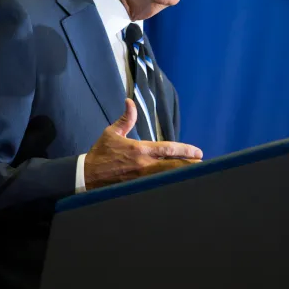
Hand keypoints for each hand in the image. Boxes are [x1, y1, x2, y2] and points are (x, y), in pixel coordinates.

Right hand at [84, 99, 202, 189]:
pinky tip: (178, 182)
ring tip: (196, 172)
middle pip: (173, 165)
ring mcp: (142, 178)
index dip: (185, 150)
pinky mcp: (138, 187)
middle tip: (202, 163)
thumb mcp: (112, 133)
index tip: (197, 151)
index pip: (168, 149)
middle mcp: (143, 165)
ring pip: (167, 176)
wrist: (87, 175)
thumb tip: (130, 102)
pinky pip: (157, 184)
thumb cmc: (101, 153)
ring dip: (182, 174)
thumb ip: (126, 118)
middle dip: (189, 164)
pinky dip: (169, 182)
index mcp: (139, 149)